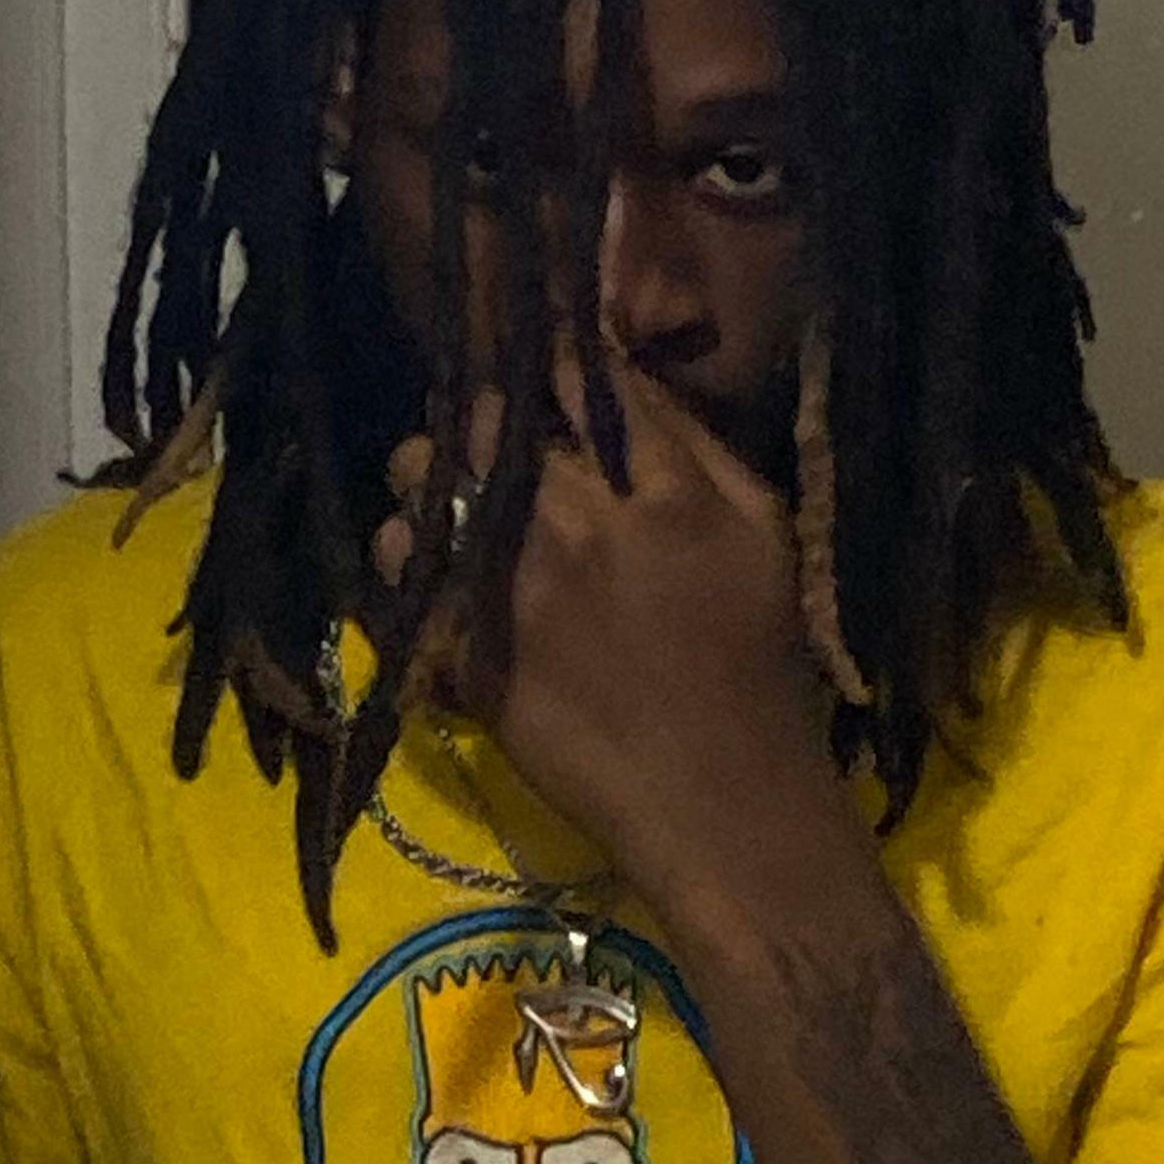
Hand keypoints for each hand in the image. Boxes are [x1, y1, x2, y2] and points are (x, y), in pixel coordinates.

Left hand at [374, 350, 889, 958]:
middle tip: (487, 445)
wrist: (720, 803)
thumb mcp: (765, 537)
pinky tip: (433, 576)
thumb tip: (623, 377)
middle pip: (480, 421)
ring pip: (420, 488)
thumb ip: (697, 449)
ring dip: (429, 489)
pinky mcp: (466, 650)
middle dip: (475, 421)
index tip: (536, 368)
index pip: (580, 379)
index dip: (547, 360)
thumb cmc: (760, 668)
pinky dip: (405, 566)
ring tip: (452, 514)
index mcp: (663, 494)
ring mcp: (510, 590)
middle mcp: (576, 526)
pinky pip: (397, 578)